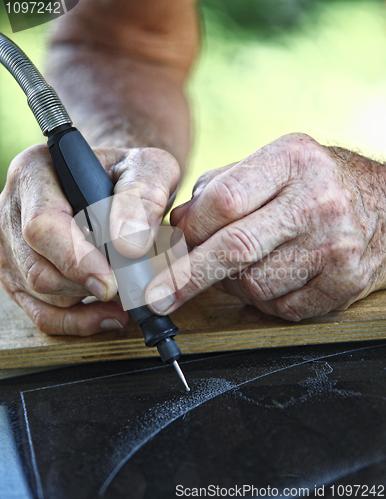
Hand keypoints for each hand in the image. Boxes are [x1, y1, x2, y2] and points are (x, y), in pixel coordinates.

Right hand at [0, 145, 179, 334]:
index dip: (76, 259)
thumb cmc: (130, 175)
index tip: (111, 281)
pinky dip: (77, 322)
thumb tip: (128, 244)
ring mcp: (13, 245)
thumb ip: (144, 195)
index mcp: (37, 173)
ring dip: (86, 302)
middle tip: (128, 289)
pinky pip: (41, 313)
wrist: (117, 183)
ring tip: (124, 295)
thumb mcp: (149, 169)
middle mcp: (15, 210)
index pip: (42, 225)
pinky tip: (107, 315)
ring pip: (40, 293)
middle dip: (86, 286)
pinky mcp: (22, 274)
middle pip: (38, 268)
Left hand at [145, 133, 385, 320]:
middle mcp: (317, 202)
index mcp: (292, 161)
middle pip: (235, 248)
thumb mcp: (271, 165)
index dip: (189, 230)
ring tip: (240, 266)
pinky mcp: (345, 282)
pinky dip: (262, 300)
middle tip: (155, 297)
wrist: (384, 206)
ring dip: (230, 284)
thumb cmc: (314, 183)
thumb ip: (219, 188)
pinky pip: (282, 307)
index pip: (223, 200)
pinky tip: (271, 278)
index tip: (169, 247)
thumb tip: (178, 225)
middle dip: (187, 277)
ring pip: (254, 284)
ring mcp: (334, 245)